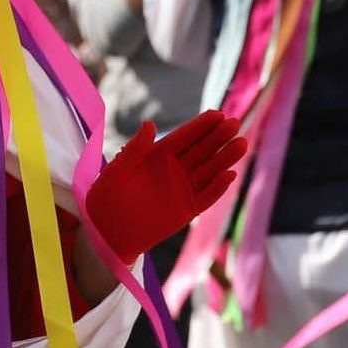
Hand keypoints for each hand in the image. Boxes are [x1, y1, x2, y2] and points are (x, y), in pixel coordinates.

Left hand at [84, 111, 246, 264]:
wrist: (107, 233)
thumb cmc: (106, 199)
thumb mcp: (116, 172)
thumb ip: (134, 150)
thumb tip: (149, 124)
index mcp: (157, 156)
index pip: (184, 137)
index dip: (200, 126)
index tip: (217, 114)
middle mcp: (174, 170)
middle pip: (201, 150)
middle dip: (217, 137)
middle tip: (233, 123)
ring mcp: (182, 189)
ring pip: (209, 171)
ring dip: (225, 158)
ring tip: (241, 144)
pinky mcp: (187, 210)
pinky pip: (206, 197)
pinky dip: (218, 188)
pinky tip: (230, 175)